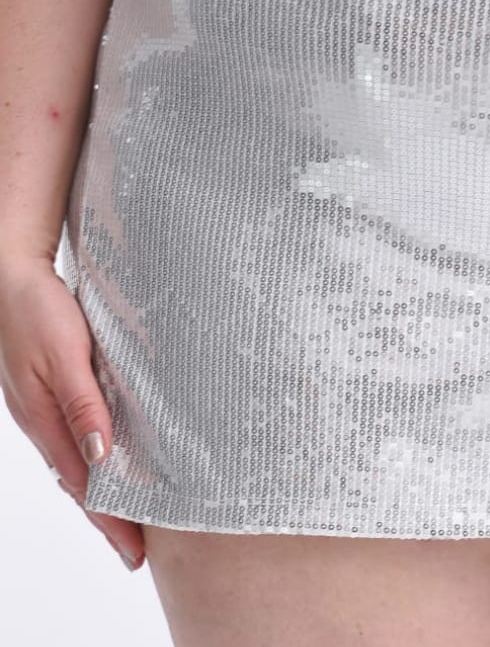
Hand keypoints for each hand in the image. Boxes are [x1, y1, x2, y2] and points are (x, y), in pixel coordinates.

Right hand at [0, 255, 145, 569]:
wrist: (11, 275)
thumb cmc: (39, 310)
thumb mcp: (64, 355)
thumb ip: (84, 404)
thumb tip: (100, 457)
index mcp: (44, 420)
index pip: (84, 484)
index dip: (110, 519)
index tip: (135, 551)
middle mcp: (44, 421)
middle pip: (81, 482)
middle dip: (110, 517)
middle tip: (140, 549)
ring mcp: (46, 408)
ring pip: (79, 461)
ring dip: (106, 489)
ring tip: (135, 516)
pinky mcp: (54, 391)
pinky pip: (78, 435)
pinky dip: (98, 457)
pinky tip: (114, 461)